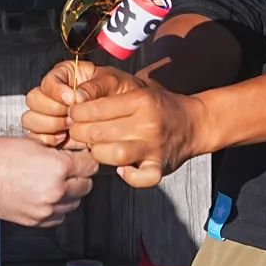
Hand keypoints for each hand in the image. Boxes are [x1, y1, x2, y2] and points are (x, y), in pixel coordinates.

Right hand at [0, 132, 95, 225]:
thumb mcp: (33, 143)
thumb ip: (58, 151)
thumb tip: (73, 153)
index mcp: (58, 167)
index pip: (91, 166)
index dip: (87, 160)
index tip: (84, 160)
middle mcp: (55, 190)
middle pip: (86, 186)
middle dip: (80, 177)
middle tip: (70, 170)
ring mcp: (45, 209)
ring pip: (74, 204)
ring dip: (69, 194)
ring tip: (55, 183)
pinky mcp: (34, 220)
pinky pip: (57, 218)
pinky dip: (56, 208)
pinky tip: (46, 197)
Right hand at [23, 59, 127, 148]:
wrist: (130, 113)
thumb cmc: (121, 91)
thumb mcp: (112, 82)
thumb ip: (94, 86)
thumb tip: (78, 97)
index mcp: (64, 75)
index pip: (48, 81)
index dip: (56, 91)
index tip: (71, 98)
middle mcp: (53, 94)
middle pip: (34, 99)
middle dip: (51, 110)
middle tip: (70, 116)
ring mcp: (50, 114)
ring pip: (31, 118)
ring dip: (49, 124)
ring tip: (68, 127)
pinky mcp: (51, 133)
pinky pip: (36, 137)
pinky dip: (46, 139)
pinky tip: (62, 138)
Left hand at [61, 74, 207, 188]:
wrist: (192, 122)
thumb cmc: (157, 104)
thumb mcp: (135, 87)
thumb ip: (106, 89)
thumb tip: (75, 96)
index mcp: (140, 100)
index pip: (95, 109)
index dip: (76, 113)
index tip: (73, 114)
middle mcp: (147, 123)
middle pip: (98, 133)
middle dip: (80, 133)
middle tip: (78, 131)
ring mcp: (154, 146)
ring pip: (114, 155)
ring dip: (97, 154)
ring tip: (95, 148)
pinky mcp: (160, 166)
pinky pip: (142, 178)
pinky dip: (130, 177)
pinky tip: (122, 169)